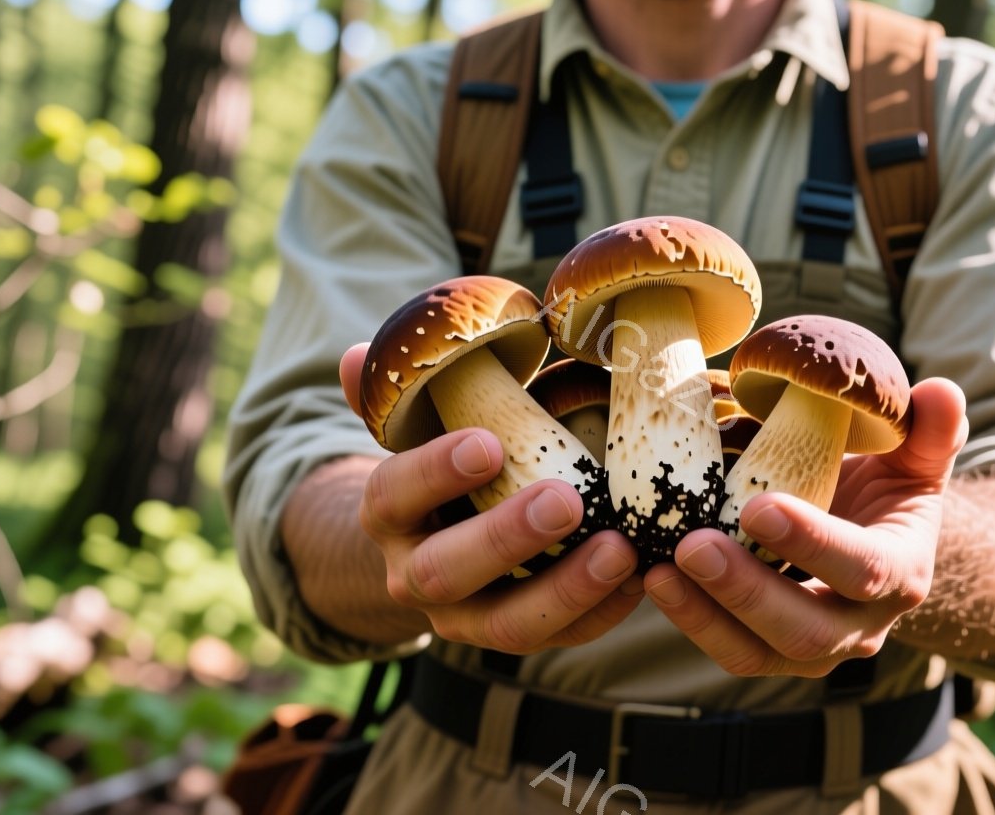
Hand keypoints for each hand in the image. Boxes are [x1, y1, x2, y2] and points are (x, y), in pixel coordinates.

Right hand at [337, 343, 643, 653]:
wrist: (443, 542)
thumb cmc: (447, 464)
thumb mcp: (419, 428)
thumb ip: (399, 395)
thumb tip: (354, 356)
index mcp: (387, 513)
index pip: (393, 494)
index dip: (434, 472)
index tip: (487, 444)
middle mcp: (413, 575)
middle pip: (445, 570)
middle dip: (506, 538)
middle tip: (568, 500)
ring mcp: (463, 619)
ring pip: (505, 624)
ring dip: (564, 590)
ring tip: (621, 549)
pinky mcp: (517, 638)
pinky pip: (558, 639)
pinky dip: (600, 613)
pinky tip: (639, 578)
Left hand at [643, 378, 965, 676]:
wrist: (877, 545)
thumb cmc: (889, 489)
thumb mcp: (916, 457)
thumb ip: (931, 429)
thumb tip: (940, 391)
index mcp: (900, 575)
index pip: (861, 569)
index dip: (812, 544)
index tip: (757, 506)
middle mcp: (860, 627)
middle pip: (805, 631)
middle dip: (745, 592)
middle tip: (690, 545)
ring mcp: (812, 649)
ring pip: (757, 653)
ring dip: (703, 615)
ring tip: (657, 569)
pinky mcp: (768, 653)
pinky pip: (728, 649)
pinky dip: (688, 618)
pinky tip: (649, 578)